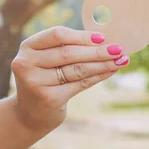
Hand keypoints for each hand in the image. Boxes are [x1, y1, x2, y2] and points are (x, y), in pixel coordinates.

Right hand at [11, 26, 129, 130]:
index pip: (57, 35)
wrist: (29, 113)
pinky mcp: (49, 98)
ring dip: (103, 64)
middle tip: (119, 48)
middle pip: (69, 53)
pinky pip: (81, 83)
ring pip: (78, 69)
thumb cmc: (46, 78)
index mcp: (28, 46)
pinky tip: (112, 71)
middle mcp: (27, 63)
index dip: (82, 36)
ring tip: (121, 59)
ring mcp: (36, 82)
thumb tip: (106, 40)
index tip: (103, 37)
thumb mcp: (48, 59)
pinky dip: (99, 76)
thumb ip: (68, 47)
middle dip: (98, 51)